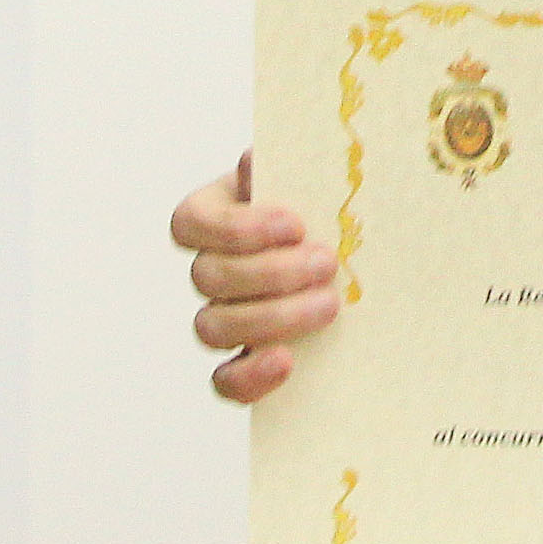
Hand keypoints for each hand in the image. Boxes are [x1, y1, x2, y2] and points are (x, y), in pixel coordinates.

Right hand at [175, 154, 341, 402]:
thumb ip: (286, 167)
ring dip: (271, 317)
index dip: (237, 229)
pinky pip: (225, 381)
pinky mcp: (244, 362)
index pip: (191, 224)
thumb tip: (251, 161)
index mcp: (213, 217)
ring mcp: (223, 318)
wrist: (351, 248)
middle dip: (270, 273)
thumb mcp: (309, 179)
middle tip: (326, 262)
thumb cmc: (327, 207)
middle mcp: (210, 269)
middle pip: (208, 279)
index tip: (295, 224)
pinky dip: (249, 376)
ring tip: (329, 303)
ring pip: (212, 327)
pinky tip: (286, 362)